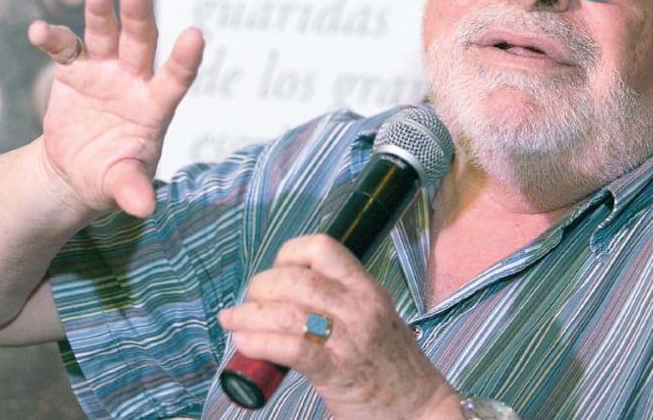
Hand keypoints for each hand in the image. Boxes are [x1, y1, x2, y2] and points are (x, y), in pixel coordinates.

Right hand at [28, 0, 203, 216]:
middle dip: (138, 16)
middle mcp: (132, 81)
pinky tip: (40, 31)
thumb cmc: (110, 176)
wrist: (75, 171)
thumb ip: (131, 189)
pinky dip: (53, 38)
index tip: (195, 35)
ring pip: (105, 34)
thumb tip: (145, 207)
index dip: (184, 59)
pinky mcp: (74, 70)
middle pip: (140, 43)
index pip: (174, 79)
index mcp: (153, 108)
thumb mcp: (120, 186)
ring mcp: (103, 71)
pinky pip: (65, 49)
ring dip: (101, 11)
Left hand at [218, 235, 461, 418]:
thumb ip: (338, 302)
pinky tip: (245, 344)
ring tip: (232, 322)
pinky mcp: (338, 373)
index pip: (322, 248)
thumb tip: (284, 297)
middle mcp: (359, 307)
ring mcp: (350, 340)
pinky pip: (292, 349)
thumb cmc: (391, 364)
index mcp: (366, 288)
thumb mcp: (374, 316)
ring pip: (288, 312)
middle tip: (248, 302)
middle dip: (261, 287)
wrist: (419, 407)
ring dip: (250, 315)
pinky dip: (261, 343)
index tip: (276, 270)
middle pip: (296, 280)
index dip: (289, 254)